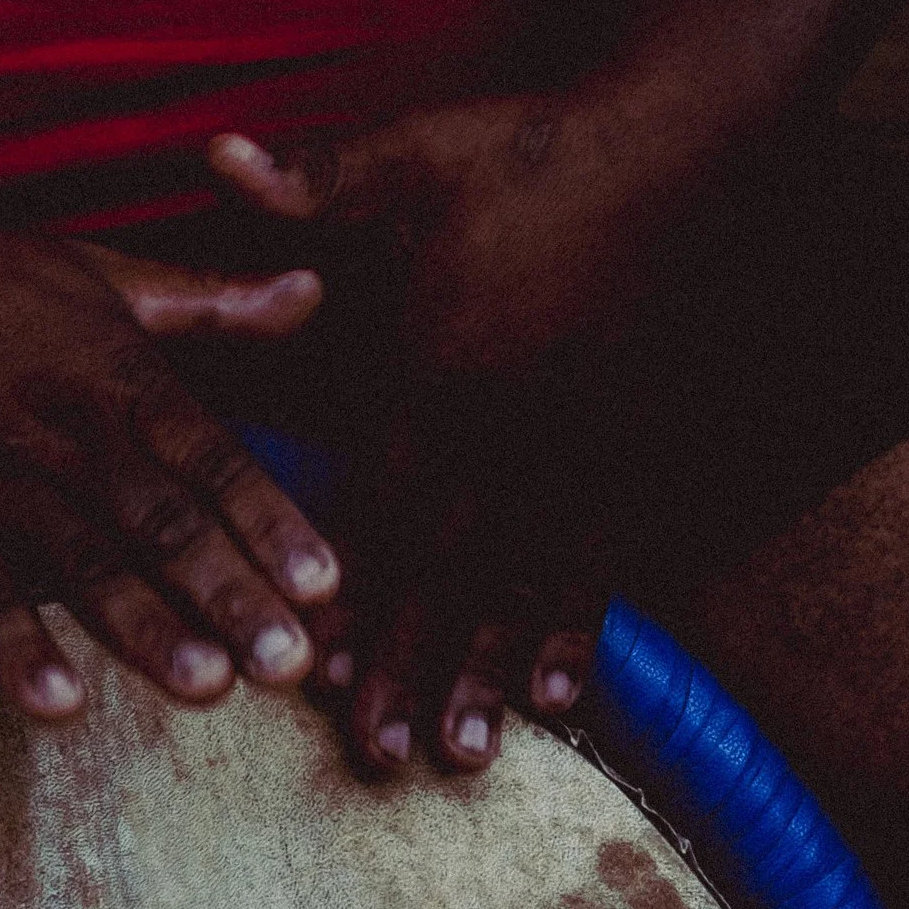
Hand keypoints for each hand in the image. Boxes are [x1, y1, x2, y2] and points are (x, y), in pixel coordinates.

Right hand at [0, 196, 339, 718]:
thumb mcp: (95, 272)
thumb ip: (208, 301)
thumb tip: (311, 290)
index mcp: (112, 373)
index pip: (209, 455)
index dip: (270, 520)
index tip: (328, 582)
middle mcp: (59, 431)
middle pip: (158, 520)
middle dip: (228, 593)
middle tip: (289, 663)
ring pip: (78, 563)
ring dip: (144, 629)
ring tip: (205, 688)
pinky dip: (14, 647)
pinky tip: (57, 703)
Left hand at [206, 92, 695, 767]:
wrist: (688, 151)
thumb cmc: (539, 156)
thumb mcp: (416, 153)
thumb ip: (317, 180)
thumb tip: (219, 154)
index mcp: (442, 379)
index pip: (383, 507)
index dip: (350, 591)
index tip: (320, 670)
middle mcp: (507, 435)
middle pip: (446, 571)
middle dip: (409, 665)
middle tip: (376, 754)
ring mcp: (573, 453)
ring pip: (519, 584)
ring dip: (485, 672)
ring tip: (461, 757)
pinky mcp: (628, 454)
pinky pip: (599, 558)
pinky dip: (576, 629)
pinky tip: (558, 697)